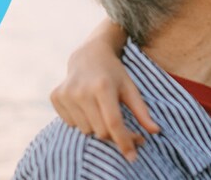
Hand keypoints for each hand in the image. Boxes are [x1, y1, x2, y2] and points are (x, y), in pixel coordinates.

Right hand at [50, 39, 160, 161]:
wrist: (88, 55)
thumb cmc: (114, 73)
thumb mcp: (130, 88)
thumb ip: (142, 111)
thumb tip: (155, 131)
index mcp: (103, 87)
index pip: (113, 123)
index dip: (124, 141)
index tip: (132, 155)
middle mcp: (81, 91)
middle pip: (100, 131)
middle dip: (113, 134)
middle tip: (121, 127)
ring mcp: (66, 94)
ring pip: (86, 130)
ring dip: (96, 126)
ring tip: (101, 109)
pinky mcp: (55, 97)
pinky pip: (71, 124)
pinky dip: (82, 120)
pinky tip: (86, 105)